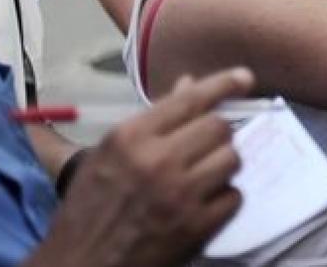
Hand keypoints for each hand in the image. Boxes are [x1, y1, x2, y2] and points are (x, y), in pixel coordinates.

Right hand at [25, 68, 254, 266]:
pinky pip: (234, 196)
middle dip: (217, 135)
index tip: (245, 78)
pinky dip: (224, 199)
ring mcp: (180, 194)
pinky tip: (202, 204)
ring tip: (201, 177)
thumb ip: (154, 120)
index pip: (191, 99)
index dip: (223, 85)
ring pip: (232, 159)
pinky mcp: (197, 226)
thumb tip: (190, 85)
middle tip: (203, 149)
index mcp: (131, 137)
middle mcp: (158, 160)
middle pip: (220, 127)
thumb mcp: (110, 155)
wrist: (82, 265)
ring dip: (222, 166)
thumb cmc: (90, 208)